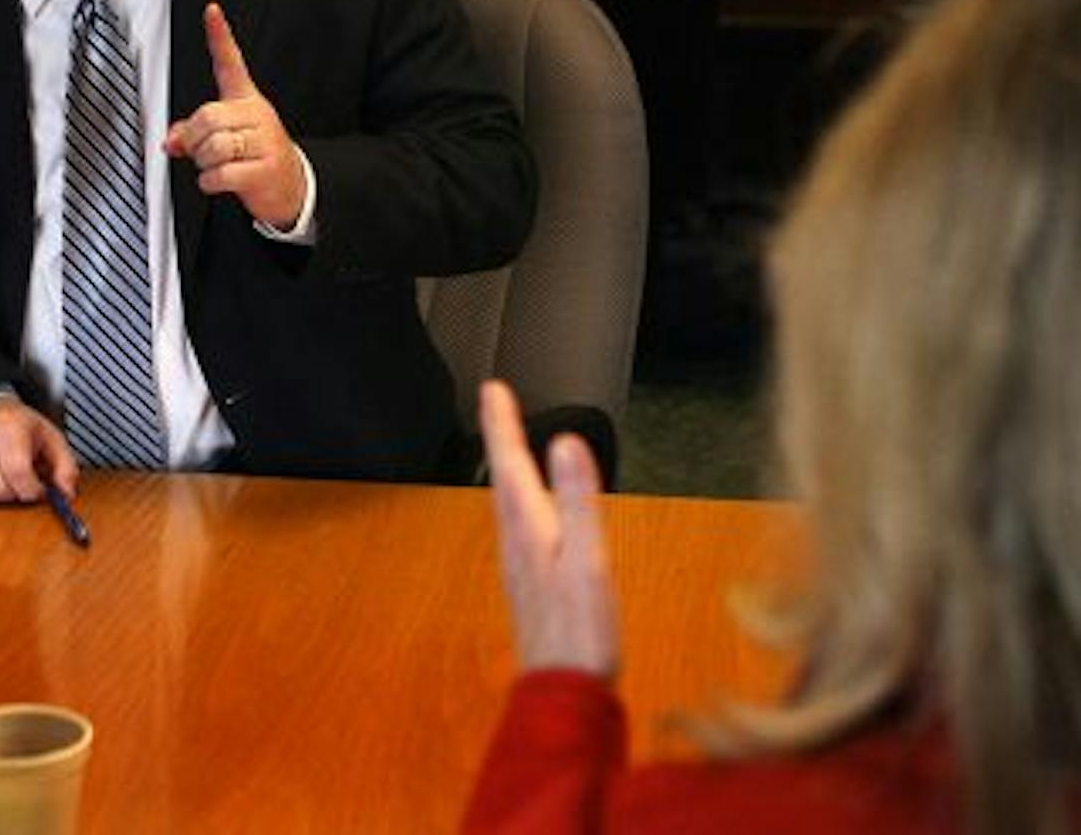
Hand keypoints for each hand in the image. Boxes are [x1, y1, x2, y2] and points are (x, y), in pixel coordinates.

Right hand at [0, 397, 79, 504]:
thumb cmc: (20, 428)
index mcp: (9, 422)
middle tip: (18, 483)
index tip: (37, 490)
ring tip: (0, 475)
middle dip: (13, 494)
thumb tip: (66, 495)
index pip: (17, 470)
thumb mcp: (51, 439)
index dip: (31, 490)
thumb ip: (65, 467)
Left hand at [163, 3, 307, 229]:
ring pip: (214, 145)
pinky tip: (220, 180)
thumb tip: (171, 141)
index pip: (231, 62)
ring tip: (215, 166)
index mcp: (246, 101)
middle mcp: (256, 114)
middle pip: (208, 116)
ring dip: (204, 162)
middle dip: (194, 138)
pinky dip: (210, 181)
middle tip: (199, 150)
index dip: (220, 35)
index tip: (211, 10)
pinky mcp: (265, 169)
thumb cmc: (256, 156)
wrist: (293, 186)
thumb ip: (193, 133)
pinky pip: (222, 173)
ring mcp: (264, 141)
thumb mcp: (227, 137)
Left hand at [480, 380, 619, 675]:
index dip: (502, 422)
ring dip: (508, 465)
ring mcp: (519, 562)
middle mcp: (515, 541)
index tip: (493, 388)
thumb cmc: (579, 631)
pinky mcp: (530, 580)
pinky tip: (529, 507)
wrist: (563, 691)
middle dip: (501, 436)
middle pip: (504, 476)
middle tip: (496, 402)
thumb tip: (566, 444)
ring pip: (508, 500)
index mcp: (529, 528)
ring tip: (508, 442)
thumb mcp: (588, 560)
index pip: (510, 462)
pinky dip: (520, 497)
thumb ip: (579, 500)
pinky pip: (519, 523)